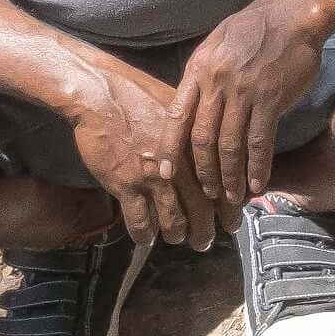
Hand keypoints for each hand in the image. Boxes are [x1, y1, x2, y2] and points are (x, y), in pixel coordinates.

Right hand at [68, 57, 215, 248]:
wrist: (103, 95)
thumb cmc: (141, 96)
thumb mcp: (181, 109)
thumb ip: (197, 133)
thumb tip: (217, 149)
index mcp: (196, 147)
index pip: (221, 184)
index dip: (229, 207)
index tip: (232, 219)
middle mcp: (180, 166)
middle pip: (202, 208)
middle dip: (206, 230)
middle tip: (207, 240)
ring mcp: (153, 178)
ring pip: (174, 220)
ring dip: (178, 235)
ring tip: (179, 239)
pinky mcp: (126, 185)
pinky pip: (140, 221)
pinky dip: (145, 234)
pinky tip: (146, 239)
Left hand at [172, 0, 326, 210]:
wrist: (292, 13)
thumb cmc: (254, 27)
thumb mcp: (215, 44)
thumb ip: (203, 75)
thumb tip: (194, 105)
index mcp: (198, 70)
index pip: (176, 116)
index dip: (168, 148)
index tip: (164, 174)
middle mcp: (216, 83)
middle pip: (202, 138)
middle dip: (203, 171)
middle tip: (207, 193)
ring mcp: (243, 92)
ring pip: (230, 144)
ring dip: (230, 175)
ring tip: (232, 196)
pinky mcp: (271, 99)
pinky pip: (260, 141)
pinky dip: (258, 166)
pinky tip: (257, 183)